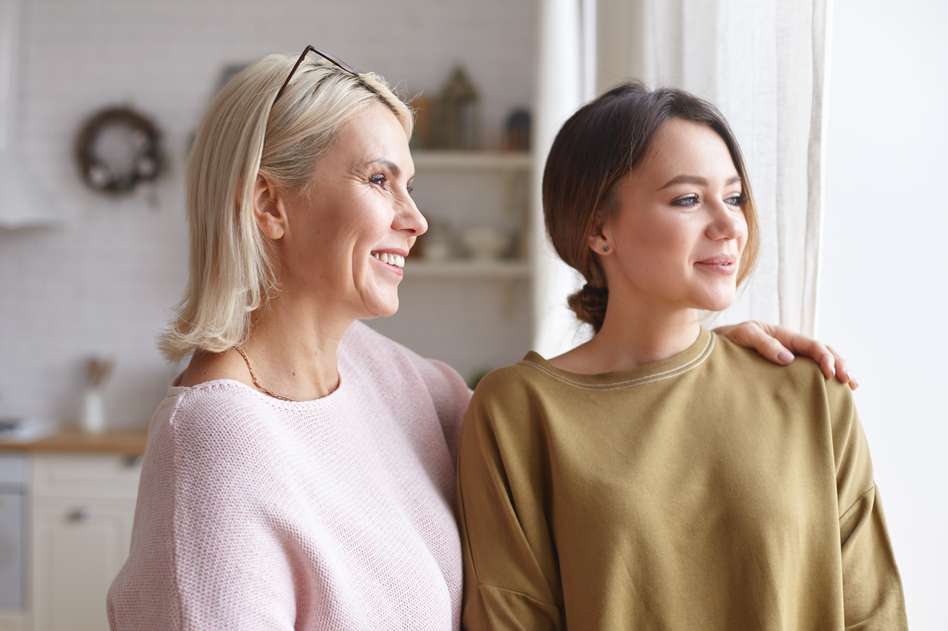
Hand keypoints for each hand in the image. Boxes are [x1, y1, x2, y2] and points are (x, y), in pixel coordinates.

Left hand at [714, 321, 856, 389]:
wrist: (710, 350)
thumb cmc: (726, 341)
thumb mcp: (743, 336)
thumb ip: (763, 344)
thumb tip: (788, 358)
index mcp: (783, 336)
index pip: (812, 345)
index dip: (825, 358)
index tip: (831, 374)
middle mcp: (789, 346)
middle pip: (822, 352)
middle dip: (839, 365)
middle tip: (850, 382)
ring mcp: (787, 357)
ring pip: (818, 362)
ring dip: (837, 371)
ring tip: (850, 385)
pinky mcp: (781, 371)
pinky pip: (805, 373)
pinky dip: (821, 380)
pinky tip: (830, 391)